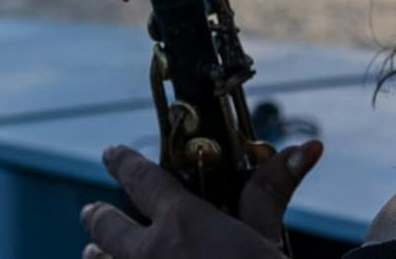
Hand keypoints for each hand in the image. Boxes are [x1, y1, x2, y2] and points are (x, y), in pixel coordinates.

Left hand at [79, 139, 324, 258]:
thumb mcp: (266, 239)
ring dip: (98, 255)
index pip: (140, 179)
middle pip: (106, 226)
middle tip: (90, 212)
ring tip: (93, 252)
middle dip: (96, 217)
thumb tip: (306, 148)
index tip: (111, 154)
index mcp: (181, 222)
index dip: (122, 162)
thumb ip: (269, 193)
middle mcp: (150, 253)